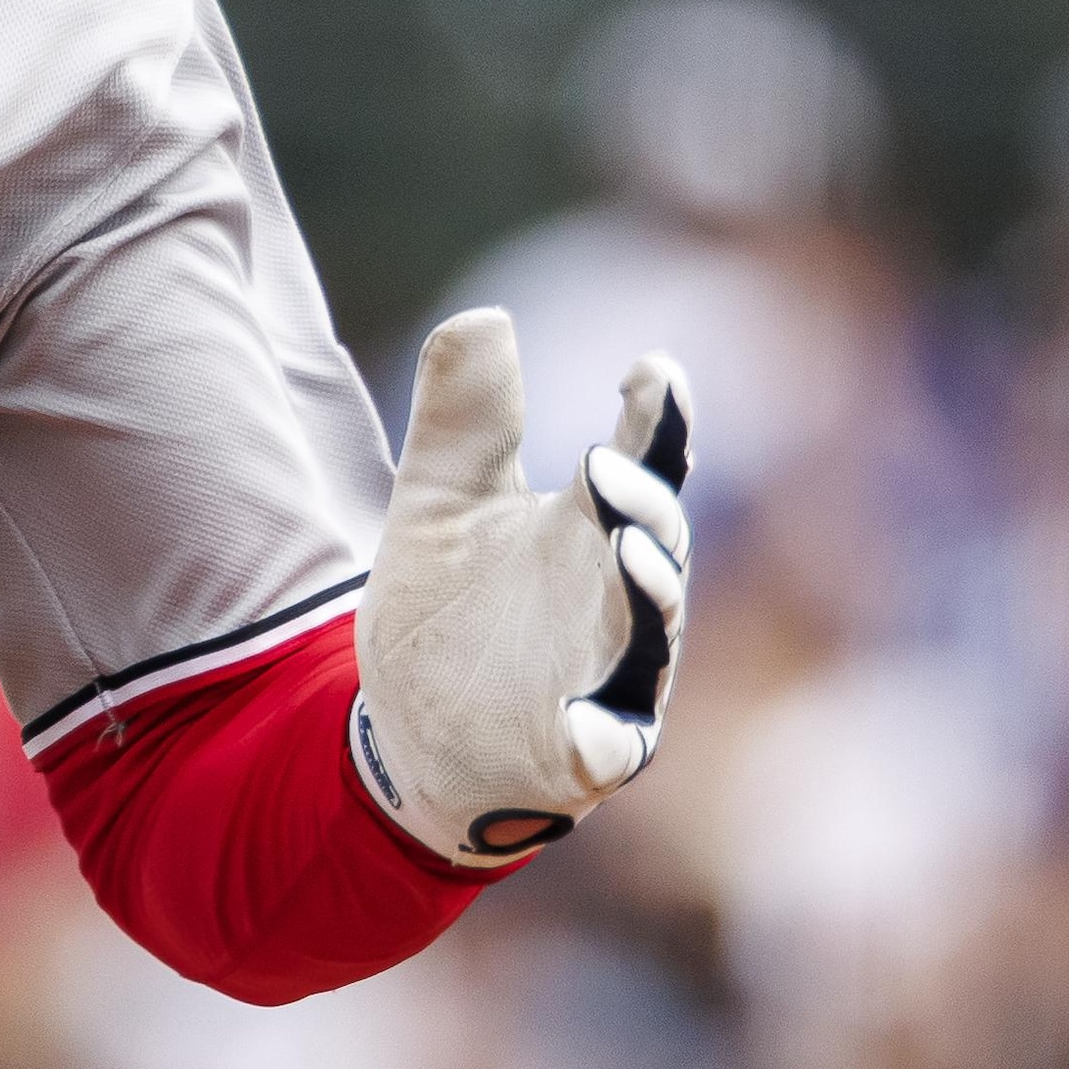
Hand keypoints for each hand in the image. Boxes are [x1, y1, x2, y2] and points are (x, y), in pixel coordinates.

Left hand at [346, 309, 691, 867]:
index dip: (657, 418)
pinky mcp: (584, 753)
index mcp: (586, 528)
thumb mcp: (435, 505)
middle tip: (613, 465)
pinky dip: (602, 735)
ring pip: (651, 636)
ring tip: (627, 551)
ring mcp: (609, 677)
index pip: (640, 463)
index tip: (653, 368)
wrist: (410, 736)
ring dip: (648, 596)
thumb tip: (485, 315)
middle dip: (645, 505)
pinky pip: (609, 746)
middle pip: (657, 543)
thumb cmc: (447, 613)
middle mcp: (613, 598)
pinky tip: (578, 725)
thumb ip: (461, 419)